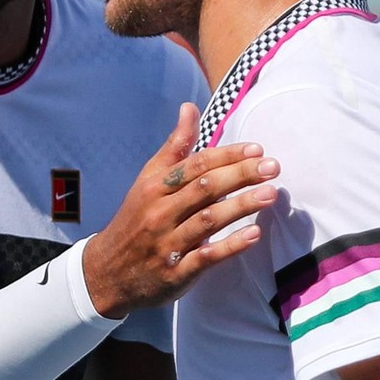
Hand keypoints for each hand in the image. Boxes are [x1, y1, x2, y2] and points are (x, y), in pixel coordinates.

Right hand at [83, 103, 278, 317]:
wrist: (107, 272)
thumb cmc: (136, 219)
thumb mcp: (148, 180)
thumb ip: (175, 147)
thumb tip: (190, 107)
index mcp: (155, 187)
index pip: (196, 165)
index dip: (227, 156)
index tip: (257, 150)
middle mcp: (160, 212)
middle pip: (205, 188)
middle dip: (240, 175)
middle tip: (273, 167)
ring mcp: (168, 243)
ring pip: (208, 220)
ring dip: (241, 206)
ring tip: (270, 194)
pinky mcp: (175, 272)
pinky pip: (206, 257)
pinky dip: (230, 245)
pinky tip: (254, 235)